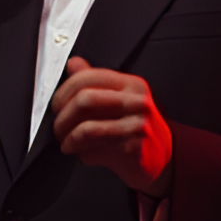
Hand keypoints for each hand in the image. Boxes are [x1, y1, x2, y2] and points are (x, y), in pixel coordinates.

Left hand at [51, 57, 172, 196]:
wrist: (163, 157)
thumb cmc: (138, 126)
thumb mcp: (120, 98)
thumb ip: (96, 81)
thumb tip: (74, 63)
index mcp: (131, 84)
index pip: (88, 77)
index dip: (64, 91)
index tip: (56, 105)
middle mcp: (136, 101)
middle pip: (85, 100)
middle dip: (62, 117)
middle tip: (58, 127)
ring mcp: (137, 125)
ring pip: (87, 128)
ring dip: (68, 138)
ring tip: (66, 143)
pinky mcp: (133, 149)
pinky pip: (95, 150)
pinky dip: (82, 154)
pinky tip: (83, 154)